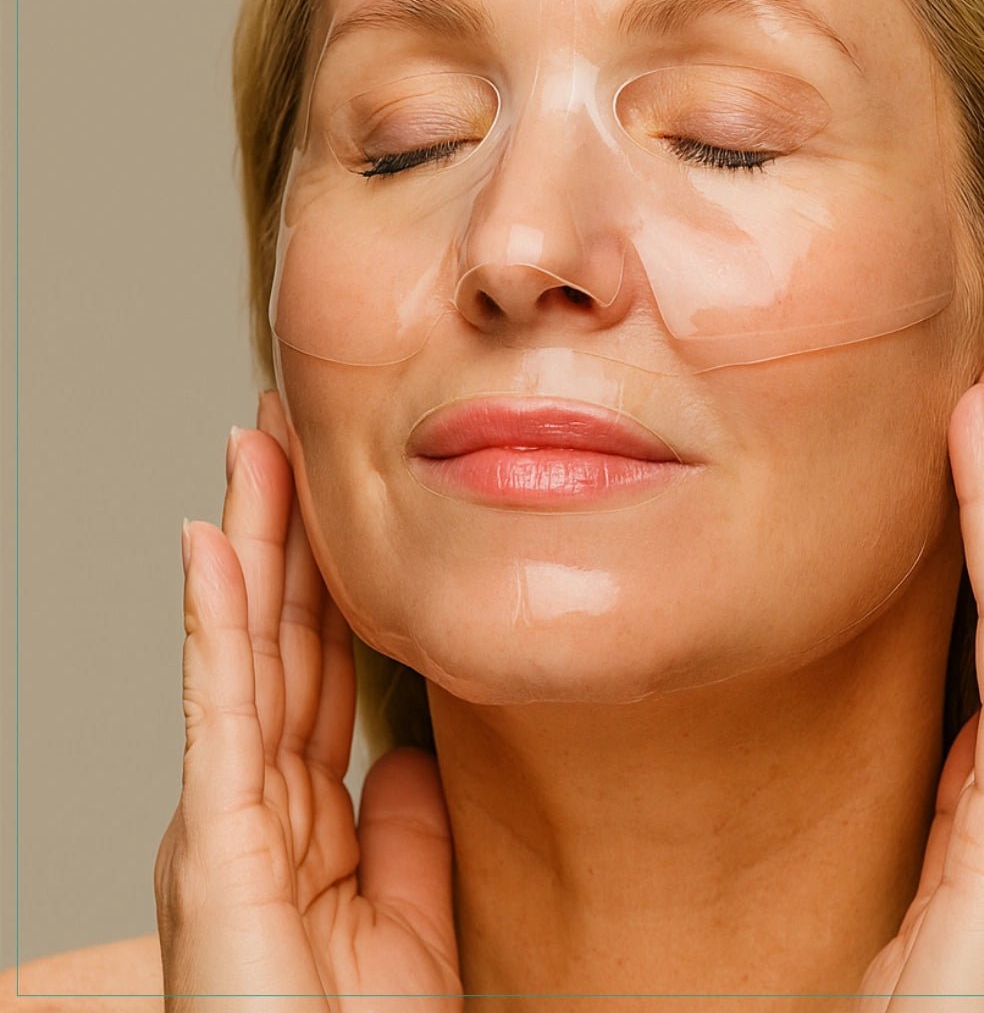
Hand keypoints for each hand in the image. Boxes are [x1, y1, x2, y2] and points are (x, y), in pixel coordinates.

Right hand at [154, 392, 460, 1009]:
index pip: (320, 663)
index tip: (342, 499)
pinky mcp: (211, 843)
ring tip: (252, 450)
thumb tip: (411, 756)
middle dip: (285, 531)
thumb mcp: (406, 912)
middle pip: (277, 634)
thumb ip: (405, 829)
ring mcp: (228, 812)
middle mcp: (258, 796)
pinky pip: (218, 708)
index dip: (329, 578)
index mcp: (306, 809)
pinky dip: (214, 621)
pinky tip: (215, 545)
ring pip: (244, 646)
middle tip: (289, 433)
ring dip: (249, 540)